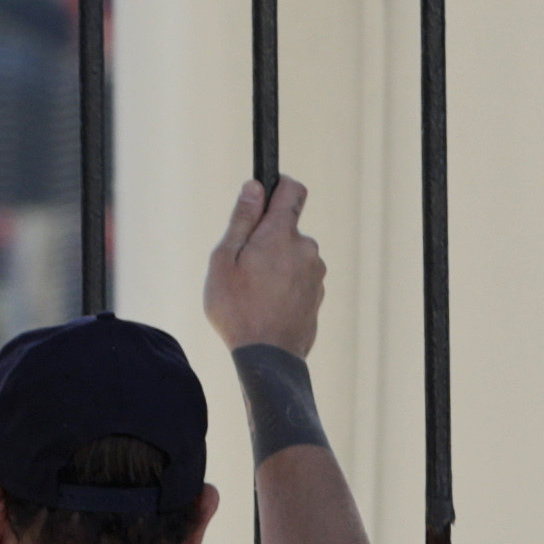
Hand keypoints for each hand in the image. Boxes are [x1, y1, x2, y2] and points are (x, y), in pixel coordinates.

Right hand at [204, 175, 325, 358]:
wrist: (267, 356)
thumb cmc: (237, 308)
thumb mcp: (224, 261)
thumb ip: (242, 221)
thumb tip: (254, 188)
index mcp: (281, 234)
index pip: (292, 190)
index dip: (277, 187)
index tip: (263, 197)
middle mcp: (306, 248)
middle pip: (286, 228)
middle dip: (265, 240)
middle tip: (241, 268)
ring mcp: (316, 272)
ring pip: (292, 255)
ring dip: (275, 264)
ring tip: (253, 292)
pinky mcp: (318, 293)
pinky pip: (299, 278)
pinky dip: (284, 285)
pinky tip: (266, 306)